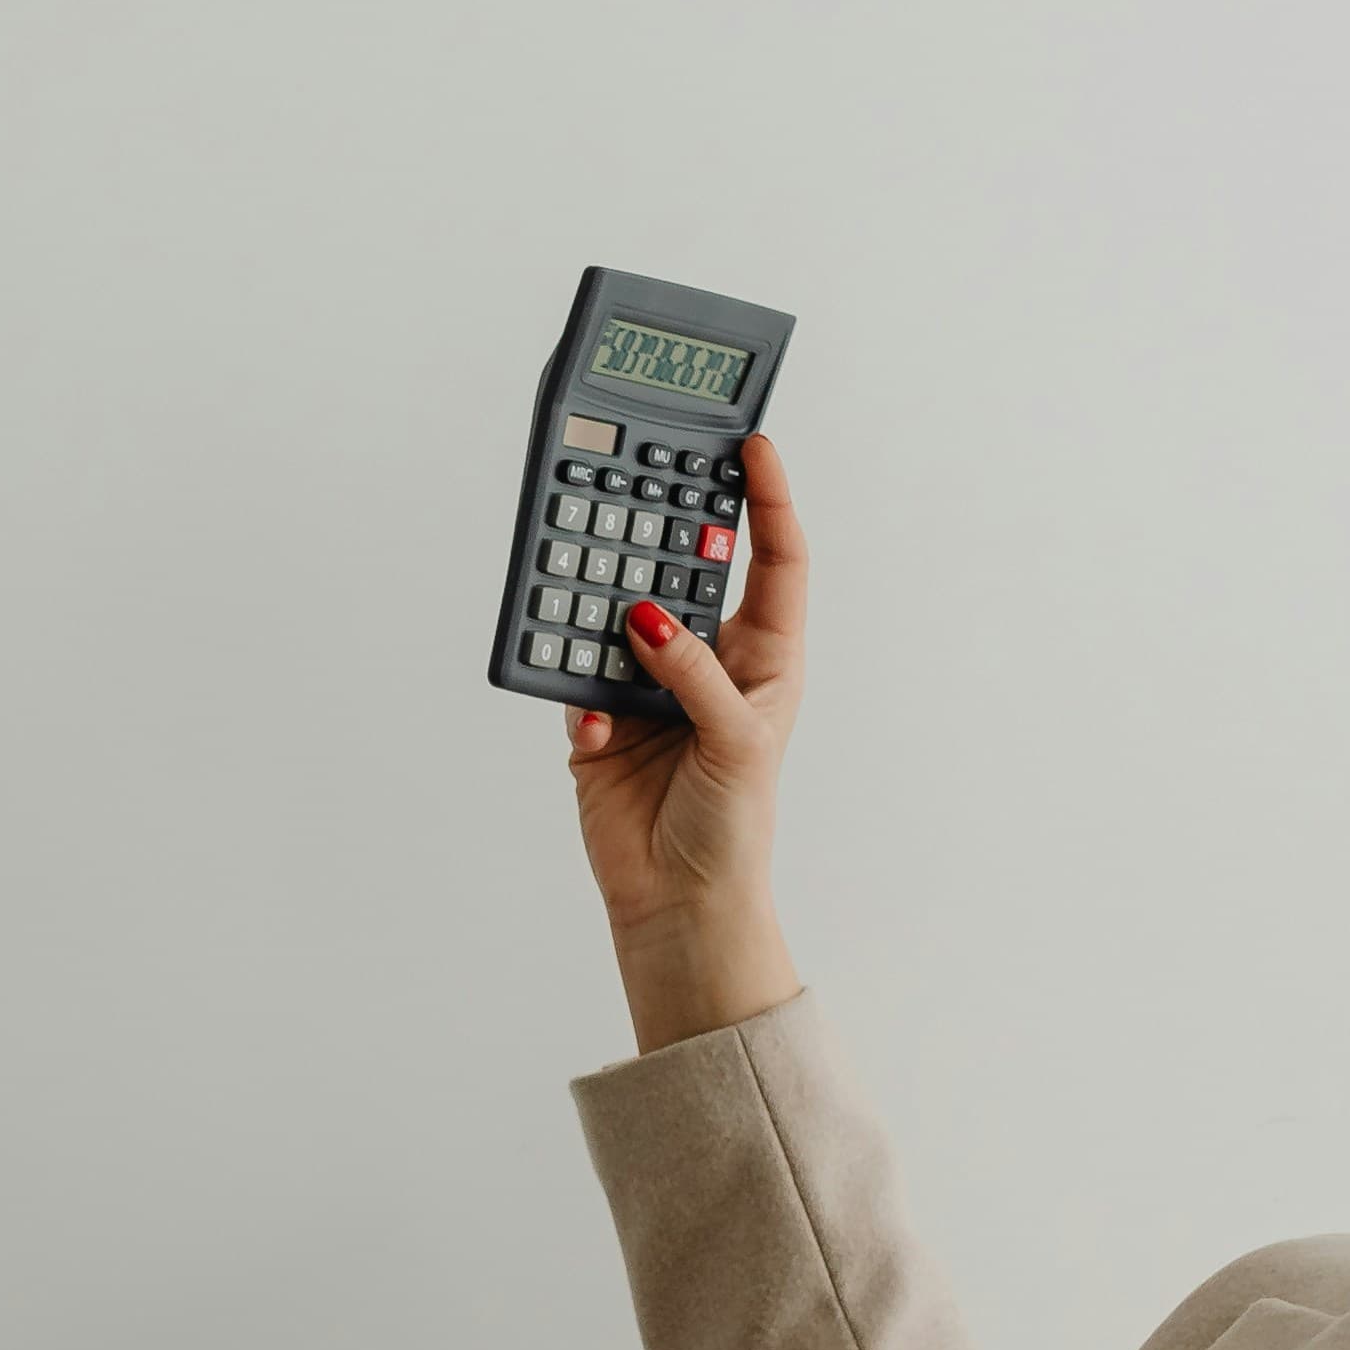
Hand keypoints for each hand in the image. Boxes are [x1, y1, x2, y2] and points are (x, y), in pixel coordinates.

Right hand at [570, 431, 809, 1051]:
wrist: (679, 903)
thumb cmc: (734, 827)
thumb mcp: (737, 741)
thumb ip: (694, 672)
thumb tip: (647, 617)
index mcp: (764, 658)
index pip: (773, 562)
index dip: (768, 502)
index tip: (754, 447)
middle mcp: (707, 662)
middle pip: (684, 575)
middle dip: (663, 541)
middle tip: (643, 497)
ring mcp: (650, 687)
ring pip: (619, 618)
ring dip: (607, 616)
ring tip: (603, 612)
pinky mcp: (599, 721)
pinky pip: (576, 681)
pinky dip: (581, 698)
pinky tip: (597, 725)